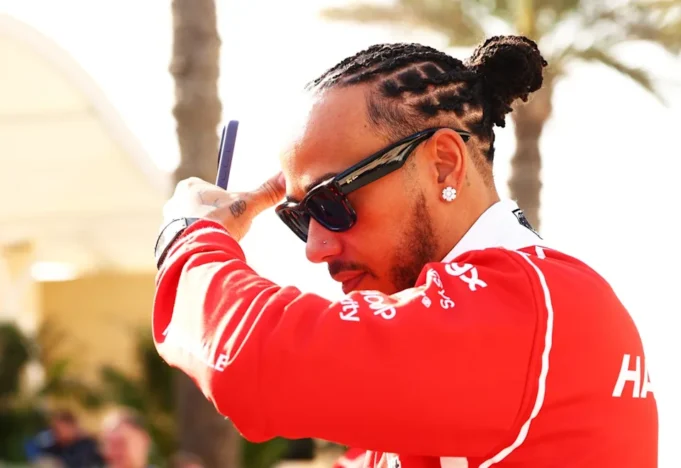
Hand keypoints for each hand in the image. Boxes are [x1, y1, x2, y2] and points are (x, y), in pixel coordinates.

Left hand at [162, 172, 285, 241]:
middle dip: (214, 218)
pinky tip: (207, 252)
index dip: (225, 203)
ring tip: (217, 242)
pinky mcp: (167, 242)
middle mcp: (174, 202)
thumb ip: (265, 192)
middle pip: (200, 208)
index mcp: (189, 187)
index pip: (209, 190)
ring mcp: (168, 222)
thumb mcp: (247, 204)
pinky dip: (195, 247)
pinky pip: (184, 243)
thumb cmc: (219, 221)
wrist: (197, 249)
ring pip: (191, 226)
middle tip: (227, 229)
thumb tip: (284, 178)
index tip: (232, 213)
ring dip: (204, 233)